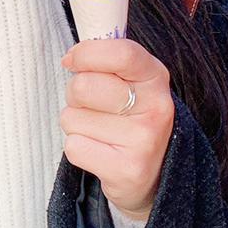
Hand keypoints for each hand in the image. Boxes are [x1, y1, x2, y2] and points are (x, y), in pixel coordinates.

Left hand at [59, 37, 175, 223]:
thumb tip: (71, 56)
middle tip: (94, 106)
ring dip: (77, 124)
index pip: (121, 53)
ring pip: (72, 118)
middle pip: (83, 86)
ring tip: (101, 132)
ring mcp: (143, 142)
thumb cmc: (132, 118)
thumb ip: (108, 61)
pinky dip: (78, 148)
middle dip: (75, 95)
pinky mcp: (127, 170)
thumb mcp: (132, 81)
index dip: (86, 54)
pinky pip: (73, 147)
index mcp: (156, 77)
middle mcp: (156, 108)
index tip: (72, 61)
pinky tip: (100, 152)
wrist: (155, 174)